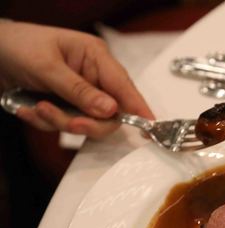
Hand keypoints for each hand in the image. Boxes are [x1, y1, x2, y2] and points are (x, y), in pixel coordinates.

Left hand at [0, 21, 153, 137]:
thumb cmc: (18, 46)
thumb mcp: (47, 67)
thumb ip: (79, 91)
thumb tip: (111, 110)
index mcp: (96, 58)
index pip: (125, 87)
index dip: (139, 108)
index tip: (150, 127)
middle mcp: (94, 79)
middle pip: (109, 115)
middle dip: (86, 122)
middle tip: (70, 123)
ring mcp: (79, 96)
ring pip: (86, 124)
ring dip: (59, 121)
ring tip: (36, 107)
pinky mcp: (64, 108)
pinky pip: (64, 126)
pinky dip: (44, 122)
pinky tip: (27, 107)